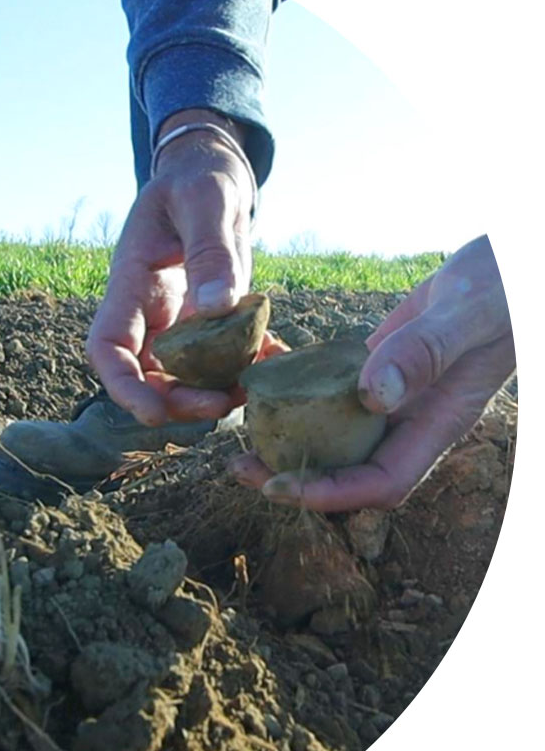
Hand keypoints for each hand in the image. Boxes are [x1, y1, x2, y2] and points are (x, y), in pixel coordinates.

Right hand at [86, 110, 259, 425]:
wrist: (211, 175)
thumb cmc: (197, 180)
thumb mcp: (205, 202)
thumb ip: (210, 251)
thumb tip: (219, 306)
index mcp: (131, 284)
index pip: (109, 347)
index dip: (123, 386)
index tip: (154, 411)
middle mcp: (150, 312)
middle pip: (147, 375)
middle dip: (176, 401)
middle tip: (221, 403)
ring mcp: (181, 319)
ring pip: (184, 375)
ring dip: (212, 392)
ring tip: (251, 389)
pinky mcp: (213, 320)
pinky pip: (223, 356)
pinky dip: (247, 367)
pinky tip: (275, 361)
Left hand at [231, 235, 515, 510]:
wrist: (513, 257)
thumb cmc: (506, 284)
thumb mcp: (470, 313)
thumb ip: (426, 352)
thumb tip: (372, 398)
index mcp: (437, 422)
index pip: (381, 482)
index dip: (330, 493)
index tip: (279, 485)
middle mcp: (410, 417)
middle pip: (347, 467)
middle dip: (294, 475)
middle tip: (238, 464)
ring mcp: (392, 391)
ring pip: (333, 430)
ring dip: (287, 434)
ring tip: (239, 426)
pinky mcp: (377, 362)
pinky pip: (330, 385)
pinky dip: (295, 384)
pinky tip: (260, 371)